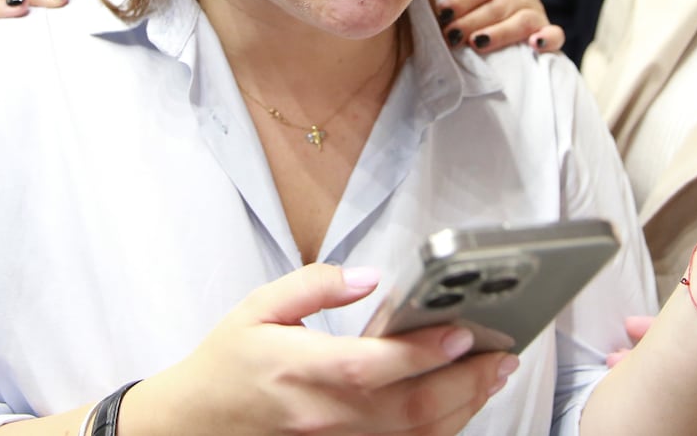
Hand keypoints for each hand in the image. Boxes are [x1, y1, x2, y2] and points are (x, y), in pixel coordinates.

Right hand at [122, 264, 515, 435]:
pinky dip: (436, 434)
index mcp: (297, 369)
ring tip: (492, 378)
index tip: (462, 332)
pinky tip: (457, 410)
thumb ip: (315, 284)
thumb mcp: (258, 307)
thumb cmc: (228, 363)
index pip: (370, 365)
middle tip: (502, 356)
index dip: (420, 352)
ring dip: (461, 411)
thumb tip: (370, 277)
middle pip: (406, 410)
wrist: (194, 426)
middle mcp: (320, 416)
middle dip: (463, 383)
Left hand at [432, 0, 563, 54]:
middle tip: (450, 36)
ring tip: (476, 43)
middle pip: (498, 6)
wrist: (492, 17)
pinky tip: (535, 44)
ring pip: (522, 22)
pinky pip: (555, 35)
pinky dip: (548, 38)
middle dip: (471, 22)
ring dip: (498, 34)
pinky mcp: (547, 31)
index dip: (461, 0)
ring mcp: (539, 10)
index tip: (442, 14)